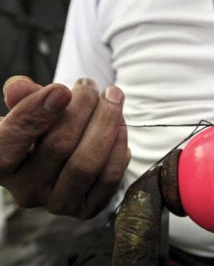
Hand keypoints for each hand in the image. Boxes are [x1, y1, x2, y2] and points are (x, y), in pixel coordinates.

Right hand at [0, 76, 128, 218]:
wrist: (62, 162)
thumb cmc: (43, 129)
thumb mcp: (27, 110)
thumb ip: (22, 97)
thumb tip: (20, 87)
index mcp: (0, 163)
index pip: (11, 139)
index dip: (37, 111)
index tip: (63, 89)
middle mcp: (25, 190)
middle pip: (59, 145)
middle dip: (83, 107)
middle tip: (93, 86)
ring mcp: (57, 203)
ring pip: (87, 163)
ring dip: (107, 124)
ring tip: (113, 99)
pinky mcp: (86, 210)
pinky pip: (109, 178)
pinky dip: (119, 148)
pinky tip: (119, 128)